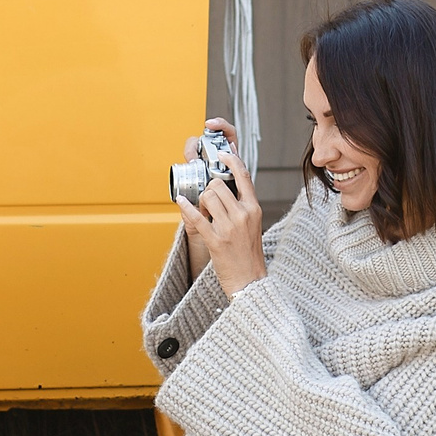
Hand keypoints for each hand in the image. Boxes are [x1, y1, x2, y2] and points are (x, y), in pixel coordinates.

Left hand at [175, 119, 240, 271]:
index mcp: (254, 209)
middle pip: (219, 185)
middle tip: (207, 198)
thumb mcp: (254, 225)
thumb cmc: (249, 254)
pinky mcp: (216, 240)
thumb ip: (244, 206)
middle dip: (208, 189)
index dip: (231, 160)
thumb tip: (229, 189)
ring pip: (207, 197)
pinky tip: (181, 202)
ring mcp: (230, 227)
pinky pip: (197, 218)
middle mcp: (243, 215)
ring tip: (202, 210)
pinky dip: (186, 208)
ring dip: (200, 201)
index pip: (244, 176)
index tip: (222, 154)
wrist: (250, 281)